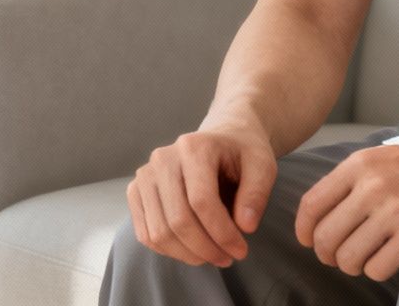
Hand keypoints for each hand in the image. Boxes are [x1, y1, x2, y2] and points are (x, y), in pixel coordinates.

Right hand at [126, 126, 277, 267]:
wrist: (220, 140)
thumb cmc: (241, 154)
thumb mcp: (263, 166)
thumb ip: (256, 194)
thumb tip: (245, 227)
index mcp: (194, 147)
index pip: (201, 201)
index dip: (222, 233)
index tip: (241, 250)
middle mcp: (163, 159)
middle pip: (178, 219)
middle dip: (206, 248)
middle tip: (228, 258)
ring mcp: (145, 175)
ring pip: (159, 232)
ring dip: (188, 254)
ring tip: (212, 255)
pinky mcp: (136, 191)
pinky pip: (147, 234)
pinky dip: (170, 251)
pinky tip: (192, 249)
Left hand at [295, 143, 398, 280]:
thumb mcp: (373, 162)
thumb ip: (343, 184)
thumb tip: (311, 220)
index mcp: (358, 166)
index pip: (312, 204)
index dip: (304, 229)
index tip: (307, 240)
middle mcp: (373, 187)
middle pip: (326, 236)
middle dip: (326, 254)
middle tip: (335, 255)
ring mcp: (395, 211)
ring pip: (348, 257)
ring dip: (350, 265)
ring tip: (359, 259)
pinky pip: (377, 268)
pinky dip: (375, 270)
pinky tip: (383, 259)